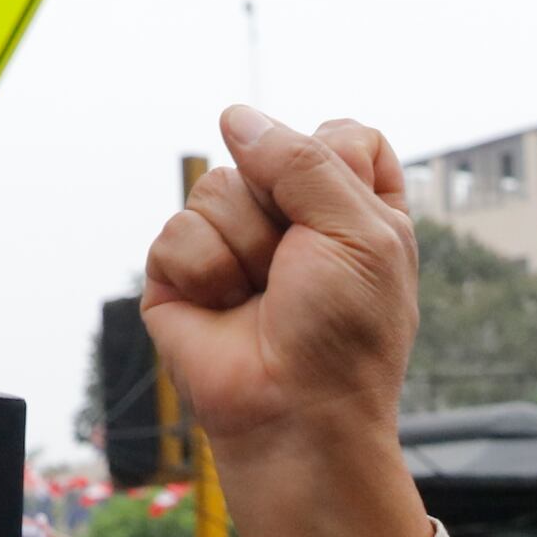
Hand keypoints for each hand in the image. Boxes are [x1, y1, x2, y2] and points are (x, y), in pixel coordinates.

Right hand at [140, 106, 433, 536]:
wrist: (296, 417)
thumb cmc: (345, 338)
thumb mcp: (360, 230)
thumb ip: (304, 158)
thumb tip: (237, 118)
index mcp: (355, 211)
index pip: (341, 134)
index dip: (332, 156)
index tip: (342, 213)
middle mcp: (294, 222)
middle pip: (266, 152)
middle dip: (282, 210)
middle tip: (299, 271)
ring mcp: (234, 246)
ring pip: (216, 187)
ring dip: (245, 248)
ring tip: (263, 299)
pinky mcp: (182, 274)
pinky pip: (176, 232)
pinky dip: (203, 273)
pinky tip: (224, 311)